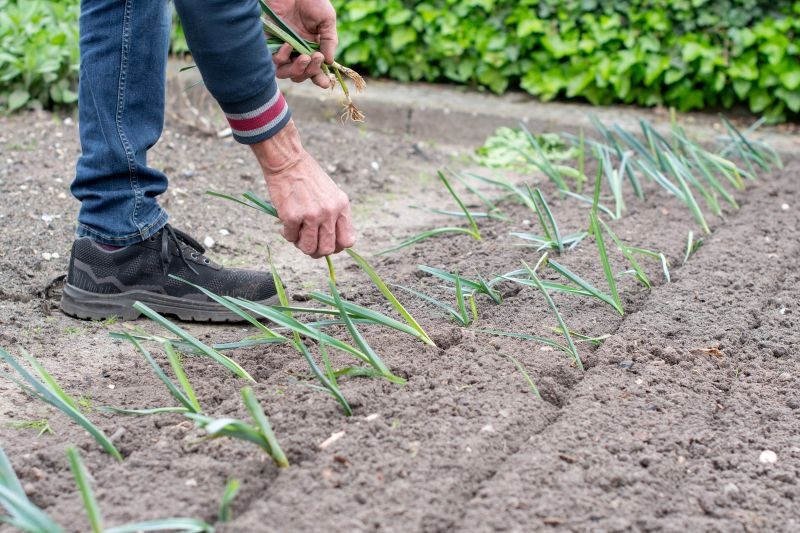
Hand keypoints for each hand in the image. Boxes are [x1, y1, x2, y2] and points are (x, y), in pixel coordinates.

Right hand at [250, 120, 355, 257]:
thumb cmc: (307, 177)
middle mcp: (330, 212)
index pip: (347, 241)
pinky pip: (291, 238)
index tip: (326, 243)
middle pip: (328, 249)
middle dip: (317, 251)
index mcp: (342, 206)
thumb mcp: (331, 193)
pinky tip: (285, 225)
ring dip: (301, 245)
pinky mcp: (292, 216)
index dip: (337, 247)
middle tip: (308, 243)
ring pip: (310, 248)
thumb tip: (331, 242)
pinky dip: (287, 235)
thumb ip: (334, 215)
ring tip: (296, 235)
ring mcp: (311, 215)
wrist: (288, 160)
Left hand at [268, 0, 337, 88]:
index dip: (320, 79)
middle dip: (310, 71)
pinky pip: (274, 61)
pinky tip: (289, 44)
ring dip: (297, 70)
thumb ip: (329, 40)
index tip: (325, 83)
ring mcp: (284, 48)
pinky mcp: (270, 43)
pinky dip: (283, 57)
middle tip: (316, 57)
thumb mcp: (327, 19)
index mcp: (313, 48)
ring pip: (287, 73)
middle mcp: (297, 51)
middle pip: (301, 75)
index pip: (315, 70)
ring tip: (305, 57)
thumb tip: (329, 63)